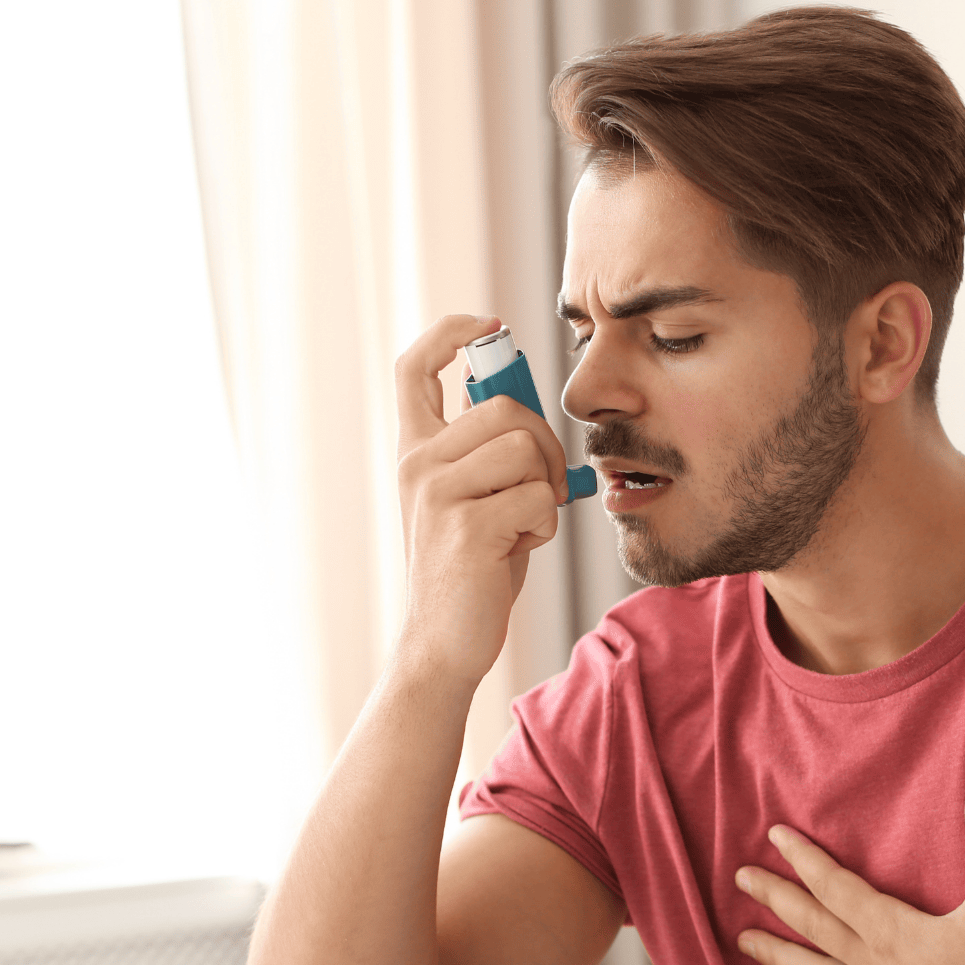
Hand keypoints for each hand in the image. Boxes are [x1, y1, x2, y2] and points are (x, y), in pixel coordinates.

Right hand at [392, 315, 569, 687]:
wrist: (446, 639)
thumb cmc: (474, 567)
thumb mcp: (477, 495)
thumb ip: (489, 448)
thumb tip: (520, 397)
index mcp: (417, 450)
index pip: (416, 367)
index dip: (452, 332)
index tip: (492, 325)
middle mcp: (418, 463)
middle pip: (503, 407)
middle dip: (545, 442)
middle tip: (548, 485)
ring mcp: (437, 493)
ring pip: (525, 449)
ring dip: (546, 487)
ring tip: (524, 522)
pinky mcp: (465, 526)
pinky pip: (536, 497)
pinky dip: (544, 524)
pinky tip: (519, 547)